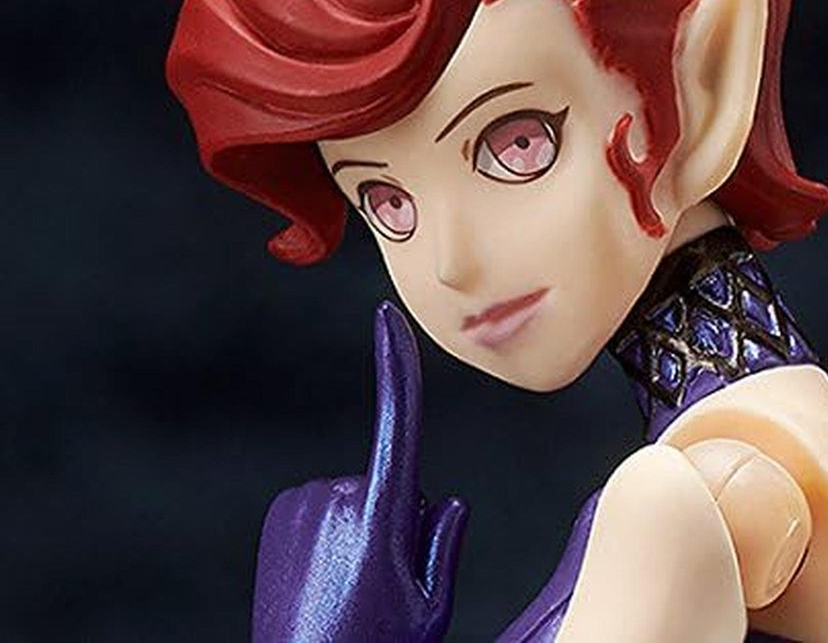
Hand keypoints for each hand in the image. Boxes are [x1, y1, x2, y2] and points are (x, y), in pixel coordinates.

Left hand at [251, 302, 467, 641]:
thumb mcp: (431, 607)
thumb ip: (445, 543)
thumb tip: (447, 499)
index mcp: (379, 515)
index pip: (397, 423)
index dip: (394, 366)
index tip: (387, 320)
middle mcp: (336, 497)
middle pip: (392, 479)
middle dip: (396, 516)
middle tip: (380, 578)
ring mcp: (304, 503)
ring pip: (360, 492)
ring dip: (364, 525)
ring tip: (352, 582)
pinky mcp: (282, 511)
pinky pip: (329, 502)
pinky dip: (336, 526)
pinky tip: (330, 572)